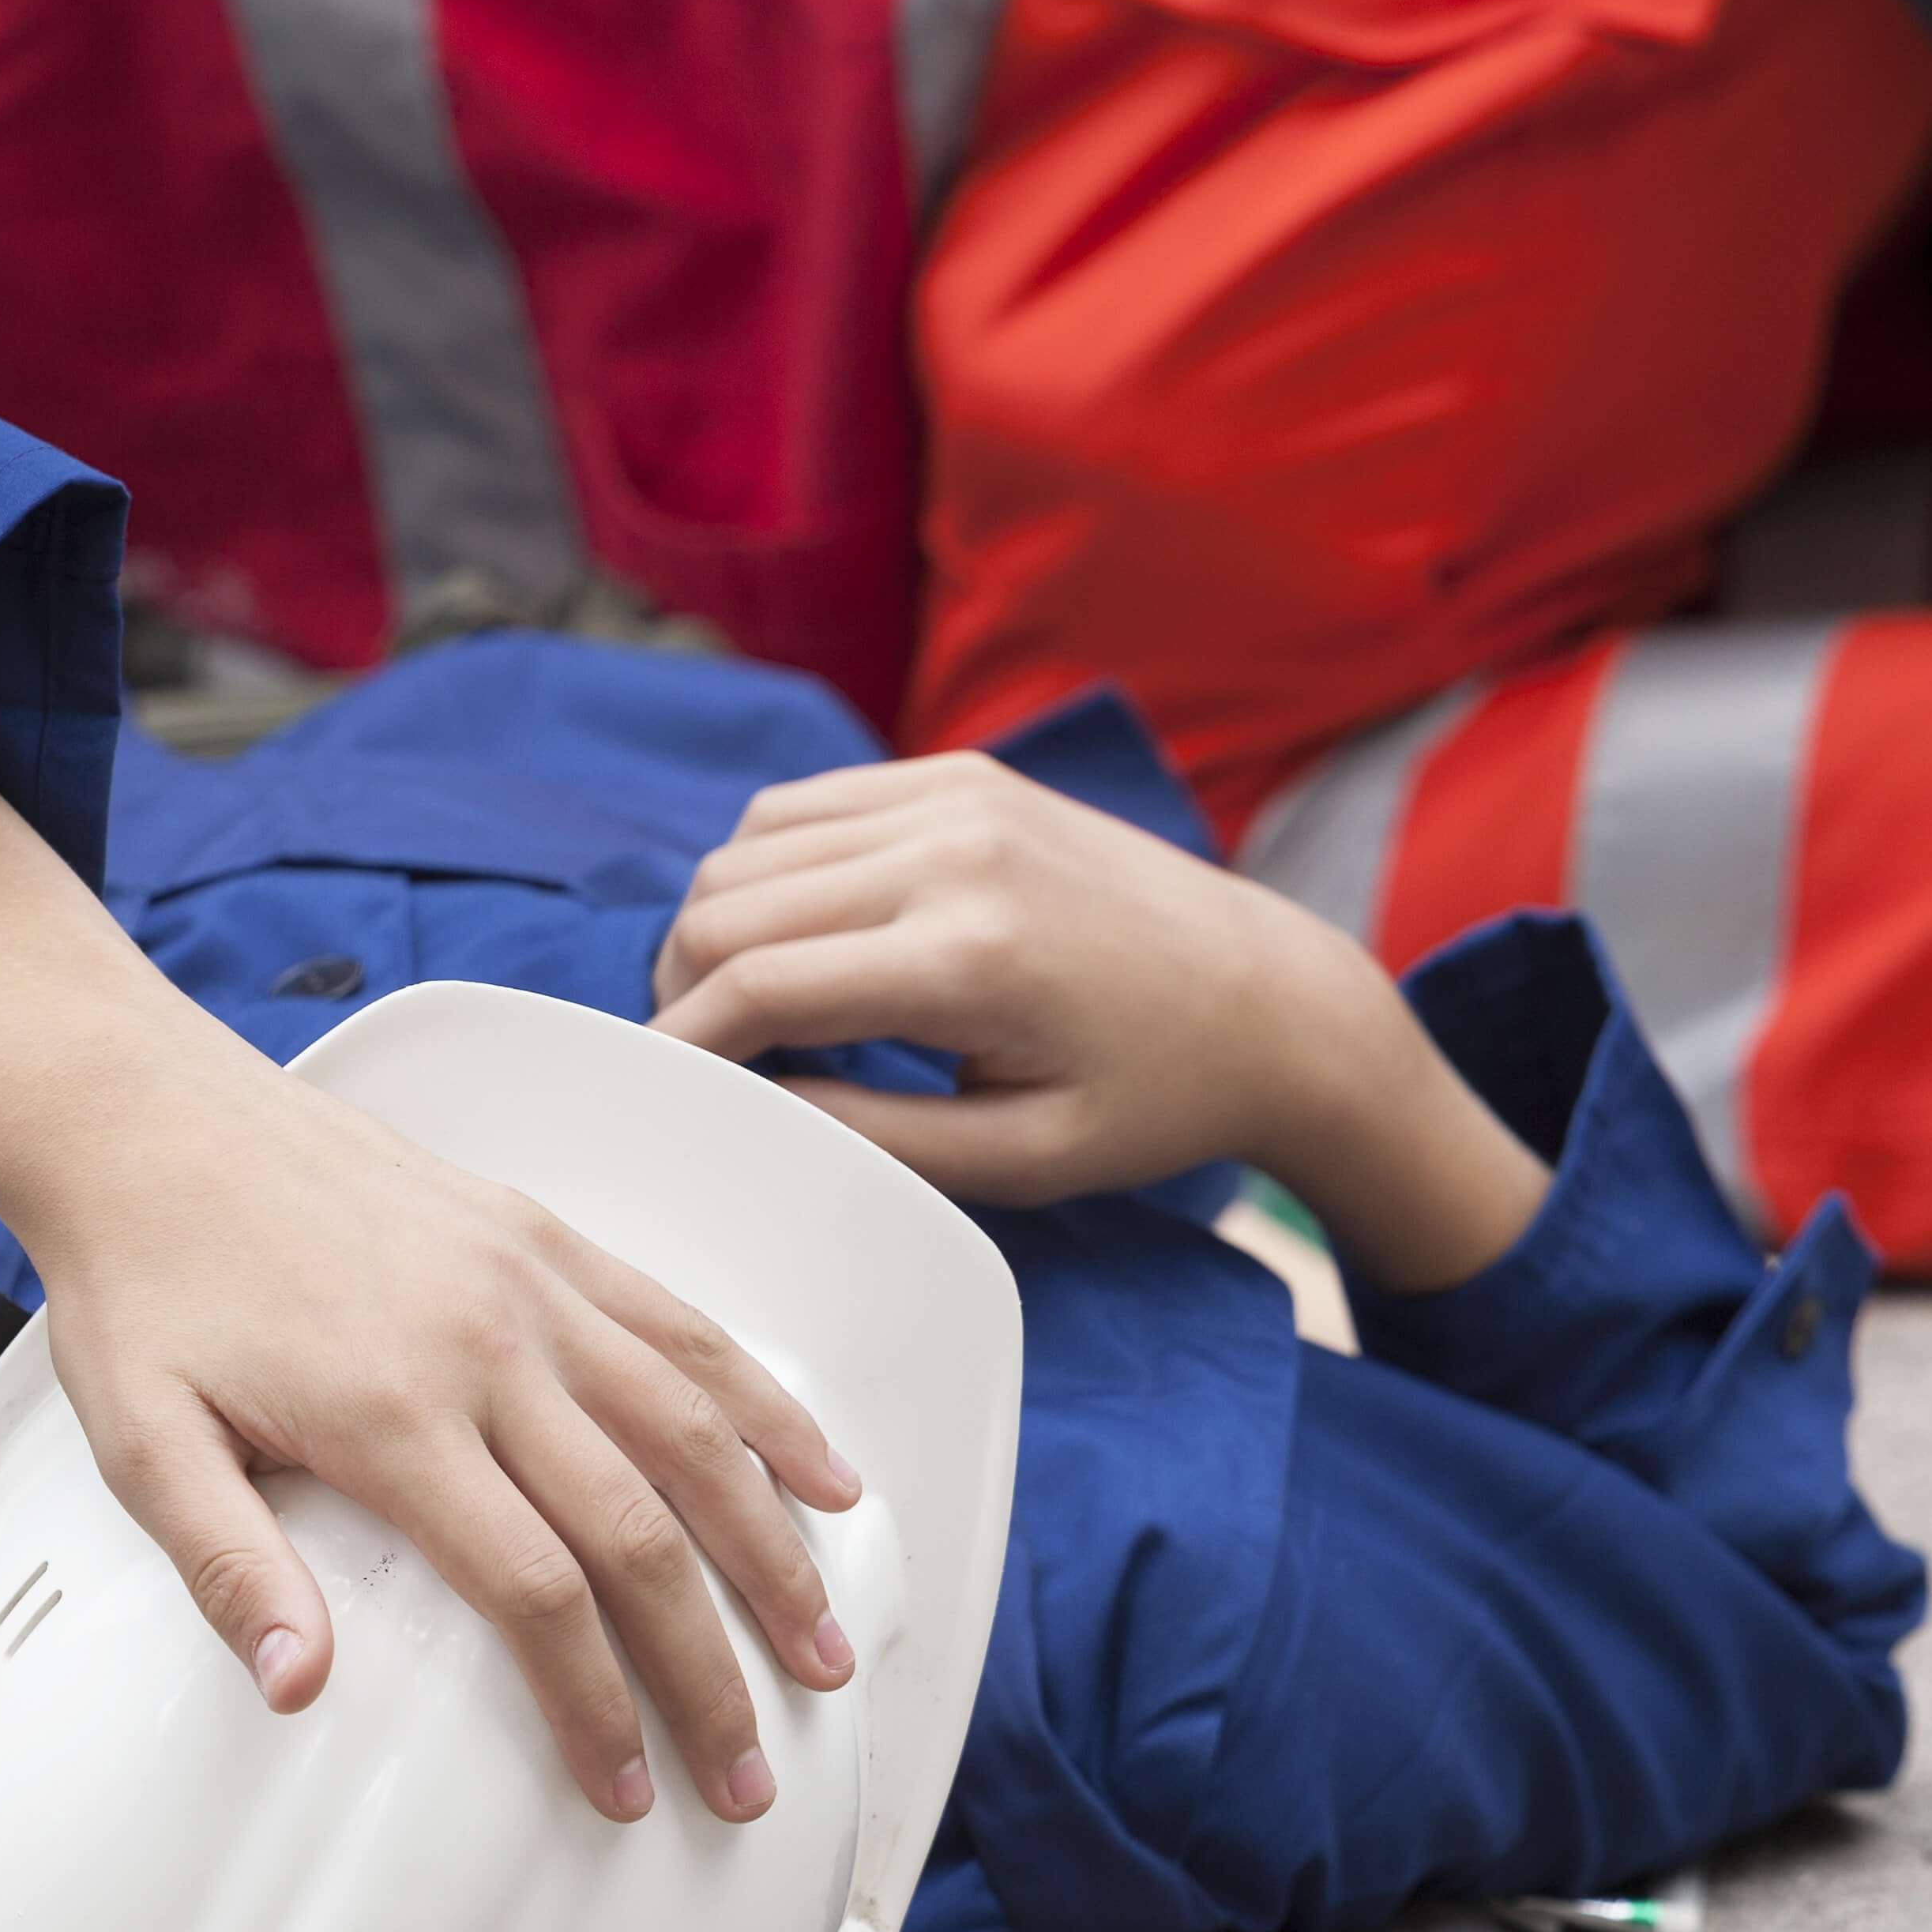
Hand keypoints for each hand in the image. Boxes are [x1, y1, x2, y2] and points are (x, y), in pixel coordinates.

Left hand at [16, 1050, 860, 1824]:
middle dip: (710, 1668)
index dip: (596, 1705)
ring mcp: (532, 1283)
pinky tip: (820, 1470)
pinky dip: (768, 1405)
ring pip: (696, 1430)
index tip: (629, 1786)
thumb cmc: (148, 1281)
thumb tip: (298, 1686)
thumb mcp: (144, 1442)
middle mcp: (487, 1346)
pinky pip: (686, 1328)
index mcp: (393, 1414)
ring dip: (772, 1548)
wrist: (152, 1121)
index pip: (535, 1592)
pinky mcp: (547, 1236)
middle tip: (747, 1771)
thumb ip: (227, 1569)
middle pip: (640, 1532)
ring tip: (821, 1641)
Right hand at [650, 752, 1547, 1287]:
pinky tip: (803, 935)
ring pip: (751, 845)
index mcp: (969, 954)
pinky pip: (809, 806)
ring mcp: (958, 795)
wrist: (1273, 1000)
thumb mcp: (1021, 1158)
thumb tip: (748, 1103)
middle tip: (704, 1060)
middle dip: (685, 989)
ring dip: (718, 925)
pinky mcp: (964, 773)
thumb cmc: (1156, 1099)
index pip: (758, 984)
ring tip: (749, 1004)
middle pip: (728, 904)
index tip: (658, 1095)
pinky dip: (772, 868)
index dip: (682, 1045)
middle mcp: (953, 850)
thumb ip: (871, 1137)